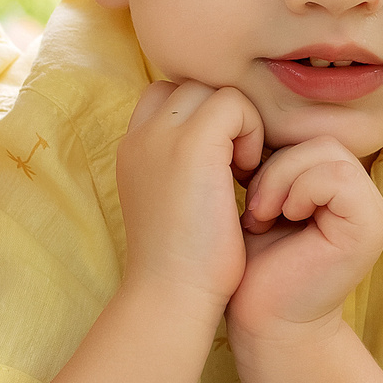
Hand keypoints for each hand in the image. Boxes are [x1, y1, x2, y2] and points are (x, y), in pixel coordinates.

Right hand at [114, 81, 265, 310]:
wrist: (171, 295)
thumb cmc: (183, 264)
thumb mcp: (172, 203)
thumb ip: (183, 168)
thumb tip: (222, 147)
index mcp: (132, 150)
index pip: (165, 96)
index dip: (199, 119)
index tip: (220, 163)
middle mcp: (139, 136)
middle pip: (191, 87)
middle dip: (223, 119)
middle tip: (237, 167)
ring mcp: (161, 136)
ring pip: (213, 90)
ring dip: (239, 123)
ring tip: (242, 172)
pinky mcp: (192, 143)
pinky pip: (234, 103)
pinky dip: (251, 132)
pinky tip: (247, 175)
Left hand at [227, 138, 382, 349]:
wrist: (262, 319)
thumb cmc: (252, 263)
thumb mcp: (260, 198)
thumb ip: (270, 161)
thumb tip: (247, 114)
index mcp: (337, 185)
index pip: (308, 135)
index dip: (270, 154)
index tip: (246, 191)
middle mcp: (361, 193)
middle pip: (319, 138)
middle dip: (275, 165)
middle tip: (253, 206)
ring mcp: (371, 209)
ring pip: (326, 152)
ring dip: (281, 179)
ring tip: (262, 214)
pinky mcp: (369, 224)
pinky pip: (336, 176)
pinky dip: (298, 191)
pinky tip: (280, 219)